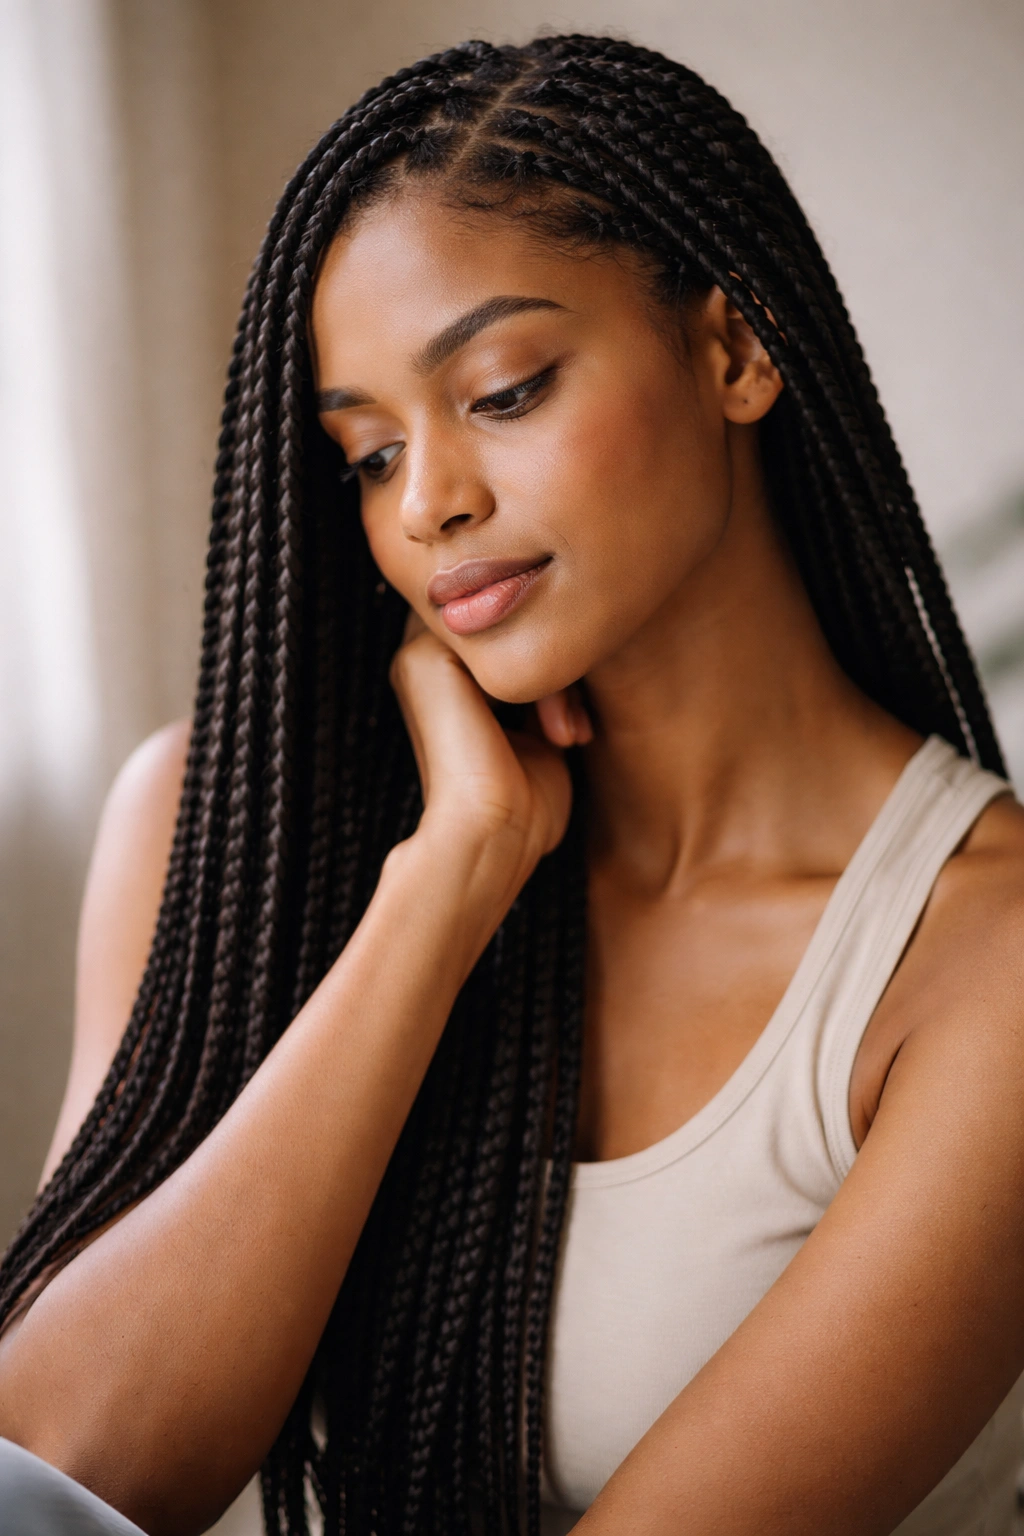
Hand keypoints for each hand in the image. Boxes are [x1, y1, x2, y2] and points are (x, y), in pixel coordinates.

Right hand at [389, 614, 588, 877]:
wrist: (494, 839)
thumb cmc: (522, 804)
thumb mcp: (540, 732)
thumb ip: (544, 688)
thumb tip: (583, 652)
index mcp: (445, 678)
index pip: (515, 634)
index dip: (556, 665)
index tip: (576, 724)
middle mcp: (425, 659)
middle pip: (514, 620)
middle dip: (558, 664)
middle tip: (574, 726)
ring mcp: (419, 652)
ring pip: (512, 620)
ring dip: (556, 672)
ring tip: (567, 732)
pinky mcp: (424, 655)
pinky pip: (501, 627)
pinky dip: (542, 672)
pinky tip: (554, 726)